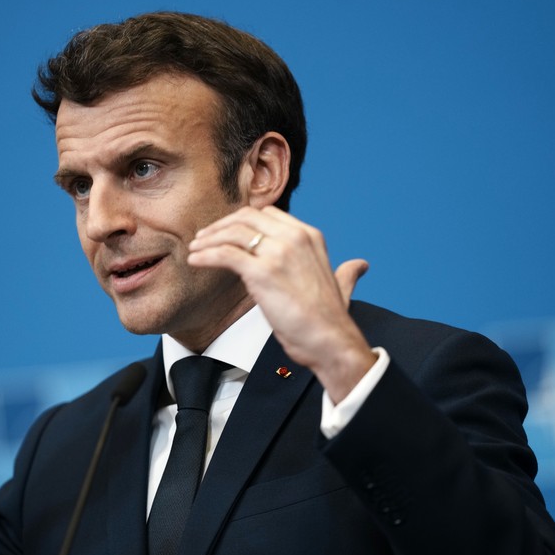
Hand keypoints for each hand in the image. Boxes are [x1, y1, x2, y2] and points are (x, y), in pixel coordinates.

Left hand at [188, 206, 375, 401]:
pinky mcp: (262, 272)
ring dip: (208, 239)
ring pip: (232, 233)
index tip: (225, 232)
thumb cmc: (330, 319)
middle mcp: (294, 238)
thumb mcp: (341, 285)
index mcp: (309, 236)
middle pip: (246, 218)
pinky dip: (206, 255)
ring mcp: (278, 253)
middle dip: (221, 225)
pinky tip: (195, 260)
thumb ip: (347, 272)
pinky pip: (225, 254)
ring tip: (195, 249)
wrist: (331, 341)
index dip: (241, 221)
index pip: (267, 214)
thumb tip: (360, 266)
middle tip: (204, 237)